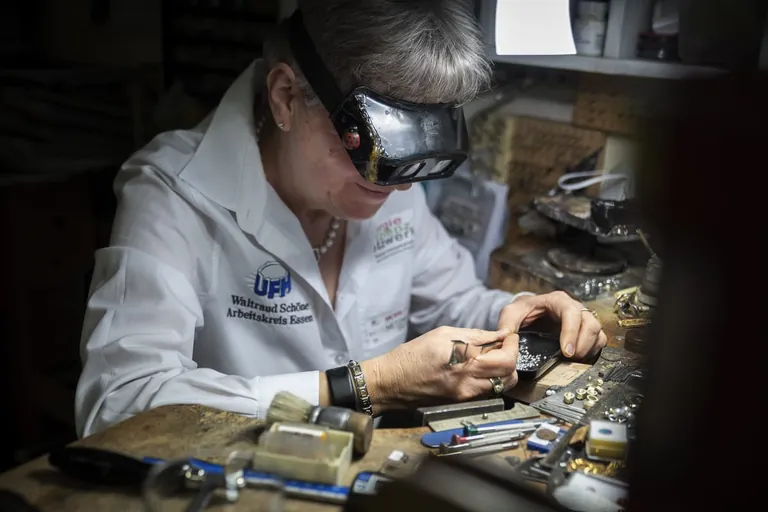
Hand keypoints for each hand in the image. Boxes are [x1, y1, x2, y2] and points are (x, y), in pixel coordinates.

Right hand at [361, 327, 514, 411]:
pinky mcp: (463, 402)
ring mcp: (467, 395)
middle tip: (504, 346)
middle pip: (510, 374)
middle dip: (512, 357)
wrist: (391, 383)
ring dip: (504, 370)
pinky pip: (488, 391)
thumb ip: (474, 335)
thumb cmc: (412, 355)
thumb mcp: (443, 334)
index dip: (512, 344)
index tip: (508, 336)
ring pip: (503, 385)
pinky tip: (481, 368)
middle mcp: (468, 382)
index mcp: (463, 361)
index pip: (506, 357)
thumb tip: (498, 334)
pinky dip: (492, 378)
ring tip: (492, 356)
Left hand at [492, 291, 607, 368]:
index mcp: (557, 300)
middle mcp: (574, 308)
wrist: (530, 313)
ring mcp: (582, 319)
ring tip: (574, 360)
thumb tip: (504, 336)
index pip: (571, 313)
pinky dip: (593, 351)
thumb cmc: (523, 311)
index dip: (571, 332)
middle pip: (590, 323)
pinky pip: (599, 340)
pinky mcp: (586, 331)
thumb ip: (506, 323)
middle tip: (570, 358)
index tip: (566, 350)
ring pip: (597, 332)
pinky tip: (579, 359)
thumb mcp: (511, 313)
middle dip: (583, 343)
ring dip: (589, 348)